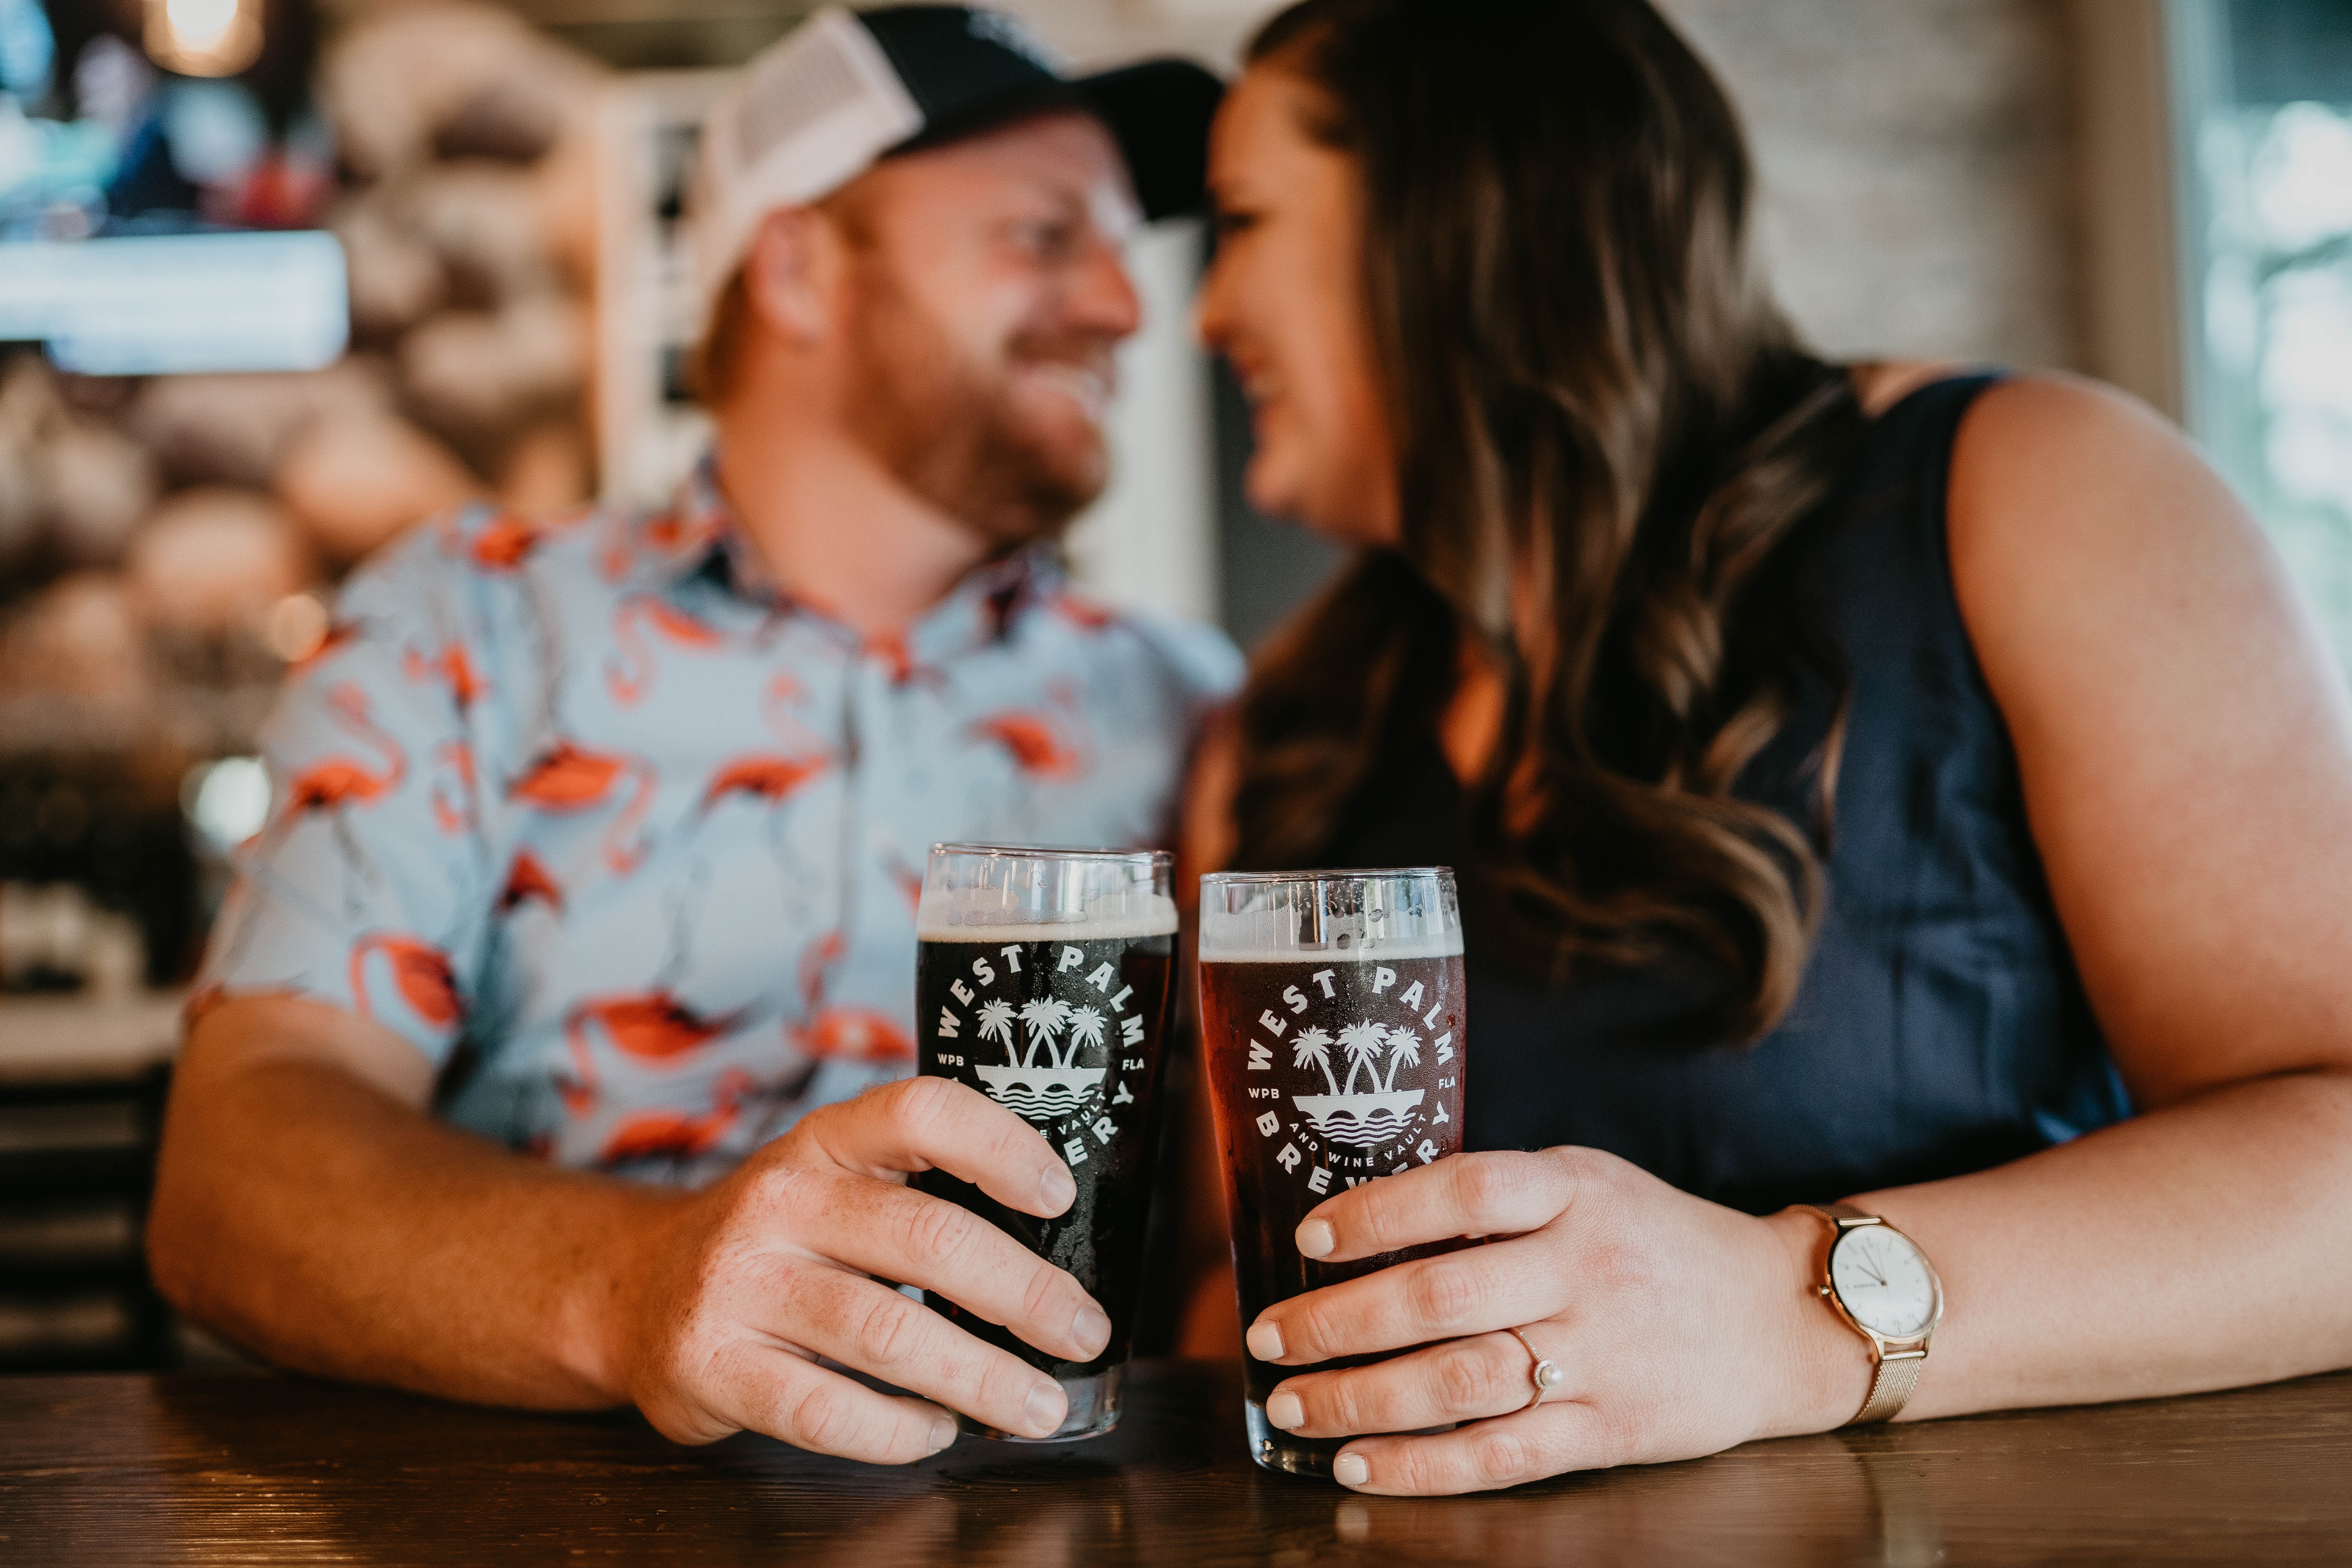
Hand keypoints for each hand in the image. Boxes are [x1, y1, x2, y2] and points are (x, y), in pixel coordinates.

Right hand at [605, 1076, 1110, 1460]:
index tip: (1058, 1193)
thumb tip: (1057, 1258)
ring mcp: (738, 1283)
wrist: (630, 1287)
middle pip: (926, 1237)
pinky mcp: (710, 1364)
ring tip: (1036, 1405)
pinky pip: (825, 1408)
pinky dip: (897, 1430)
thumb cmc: (775, 1240)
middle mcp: (778, 1200)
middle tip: (1081, 1332)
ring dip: (980, 1377)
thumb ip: (919, 1197)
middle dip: (1024, 1293)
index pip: (920, 1110)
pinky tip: (936, 1431)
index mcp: (824, 1142)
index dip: (999, 1144)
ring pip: (886, 1333)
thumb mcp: (833, 1185)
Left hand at [1243, 1147, 1864, 1493]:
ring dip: (1360, 1398)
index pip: (1462, 1190)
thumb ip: (1500, 1202)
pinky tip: (1362, 1463)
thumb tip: (1374, 1227)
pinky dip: (1422, 1465)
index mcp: (1577, 1191)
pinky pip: (1502, 1454)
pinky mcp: (1612, 1428)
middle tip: (1268, 1337)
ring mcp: (1601, 1353)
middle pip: (1440, 1297)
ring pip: (1457, 1381)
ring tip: (1294, 1405)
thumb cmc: (1658, 1243)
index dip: (1377, 1214)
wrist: (1780, 1318)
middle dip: (1336, 1322)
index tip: (1310, 1240)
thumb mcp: (1590, 1187)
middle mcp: (1586, 1268)